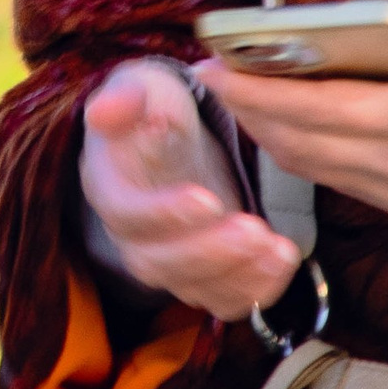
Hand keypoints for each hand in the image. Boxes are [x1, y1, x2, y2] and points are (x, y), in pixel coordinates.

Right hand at [80, 59, 303, 324]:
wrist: (172, 138)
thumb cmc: (154, 109)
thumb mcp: (140, 88)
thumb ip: (125, 96)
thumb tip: (104, 108)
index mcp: (110, 189)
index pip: (128, 215)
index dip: (164, 214)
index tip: (207, 199)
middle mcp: (133, 238)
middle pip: (162, 264)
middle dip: (212, 252)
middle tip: (254, 229)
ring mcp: (169, 264)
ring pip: (198, 289)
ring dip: (240, 274)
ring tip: (280, 249)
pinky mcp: (205, 278)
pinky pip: (227, 300)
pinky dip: (258, 289)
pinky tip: (283, 260)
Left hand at [196, 1, 387, 222]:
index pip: (330, 108)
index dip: (267, 91)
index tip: (220, 68)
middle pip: (306, 140)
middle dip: (248, 109)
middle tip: (205, 73)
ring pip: (311, 164)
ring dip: (263, 131)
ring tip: (229, 91)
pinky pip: (330, 177)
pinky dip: (292, 150)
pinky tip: (271, 121)